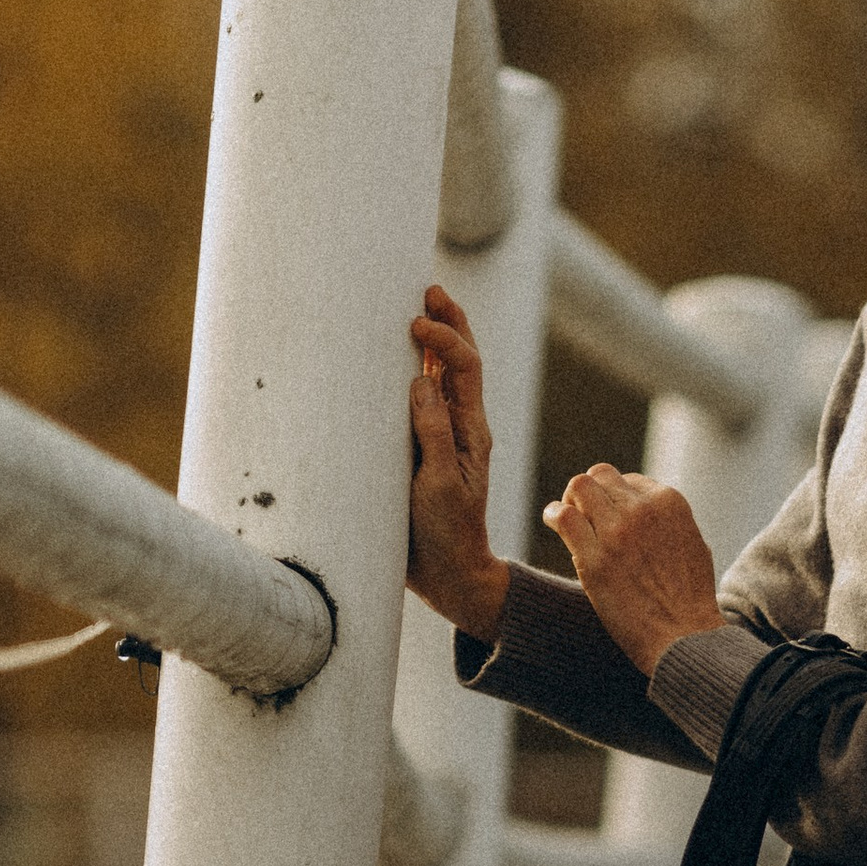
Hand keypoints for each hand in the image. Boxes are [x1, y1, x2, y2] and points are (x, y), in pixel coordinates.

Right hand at [406, 284, 508, 640]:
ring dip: (428, 343)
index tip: (416, 324)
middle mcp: (459, 426)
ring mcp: (440, 437)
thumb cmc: (446, 534)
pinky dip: (409, 374)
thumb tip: (421, 381)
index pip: (465, 368)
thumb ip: (434, 433)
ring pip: (439, 377)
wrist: (448, 576)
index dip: (445, 338)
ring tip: (414, 308)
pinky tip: (396, 359)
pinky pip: (418, 403)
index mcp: (470, 430)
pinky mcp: (420, 451)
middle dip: (447, 322)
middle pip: (458, 361)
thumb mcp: (441, 485)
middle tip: (429, 289)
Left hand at [544, 463, 720, 676]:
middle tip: (582, 514)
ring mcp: (618, 532)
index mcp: (669, 503)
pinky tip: (553, 523)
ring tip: (565, 517)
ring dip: (569, 500)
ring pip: (579, 487)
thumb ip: (667, 521)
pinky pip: (564, 518)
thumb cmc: (690, 599)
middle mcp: (643, 510)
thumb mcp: (691, 544)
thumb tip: (644, 510)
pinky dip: (554, 515)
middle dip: (589, 492)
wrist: (685, 636)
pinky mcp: (595, 559)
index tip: (607, 516)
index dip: (613, 497)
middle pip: (600, 476)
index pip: (627, 480)